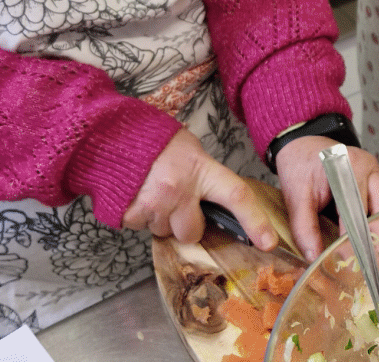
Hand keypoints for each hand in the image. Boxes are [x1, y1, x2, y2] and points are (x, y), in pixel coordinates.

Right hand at [122, 129, 277, 246]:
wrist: (110, 136)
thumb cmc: (155, 141)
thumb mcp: (190, 150)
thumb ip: (204, 176)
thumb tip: (217, 201)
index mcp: (201, 170)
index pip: (236, 196)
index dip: (255, 221)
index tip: (269, 243)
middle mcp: (179, 190)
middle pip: (192, 232)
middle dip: (186, 224)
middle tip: (175, 201)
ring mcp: (153, 205)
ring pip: (164, 232)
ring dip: (160, 219)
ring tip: (151, 191)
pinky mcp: (130, 215)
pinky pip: (141, 229)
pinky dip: (139, 217)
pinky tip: (136, 195)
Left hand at [276, 137, 378, 260]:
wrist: (305, 144)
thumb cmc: (302, 164)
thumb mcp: (296, 194)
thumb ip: (304, 226)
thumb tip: (313, 257)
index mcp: (351, 168)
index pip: (360, 210)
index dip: (356, 239)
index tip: (349, 263)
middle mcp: (374, 172)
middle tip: (373, 271)